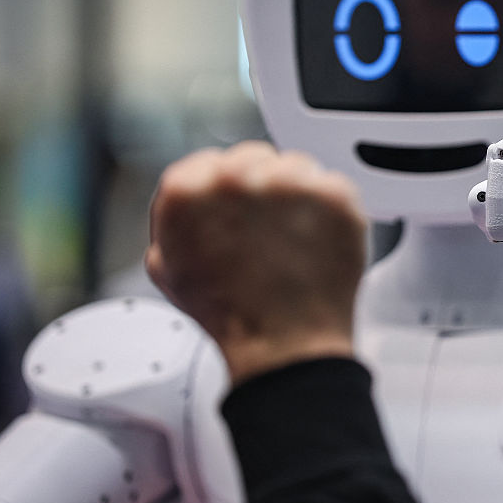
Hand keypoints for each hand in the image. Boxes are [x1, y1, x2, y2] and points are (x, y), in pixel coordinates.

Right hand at [145, 141, 366, 382]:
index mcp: (187, 189)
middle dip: (262, 188)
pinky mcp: (332, 194)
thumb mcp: (169, 266)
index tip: (238, 212)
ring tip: (294, 242)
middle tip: (268, 231)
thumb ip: (175, 219)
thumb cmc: (230, 314)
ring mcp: (288, 183)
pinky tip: (317, 243)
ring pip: (296, 168)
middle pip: (255, 158)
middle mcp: (235, 177)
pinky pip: (332, 187)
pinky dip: (331, 212)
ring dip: (298, 196)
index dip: (228, 190)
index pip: (211, 162)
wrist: (283, 344)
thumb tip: (192, 196)